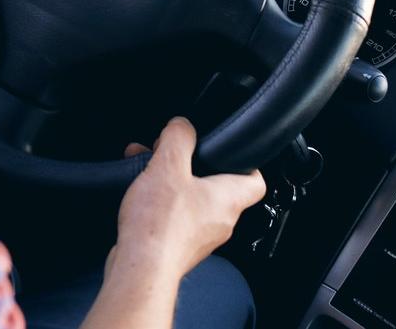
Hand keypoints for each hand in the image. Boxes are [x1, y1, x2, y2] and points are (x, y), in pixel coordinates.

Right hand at [112, 117, 266, 280]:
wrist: (140, 269)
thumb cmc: (160, 226)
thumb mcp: (168, 166)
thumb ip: (178, 138)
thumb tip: (182, 125)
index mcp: (229, 199)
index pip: (256, 181)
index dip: (247, 163)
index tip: (230, 151)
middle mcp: (221, 221)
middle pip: (217, 188)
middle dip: (192, 167)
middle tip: (173, 155)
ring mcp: (200, 238)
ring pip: (192, 202)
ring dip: (172, 183)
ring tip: (147, 171)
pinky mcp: (179, 249)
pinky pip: (175, 219)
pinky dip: (160, 204)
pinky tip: (139, 197)